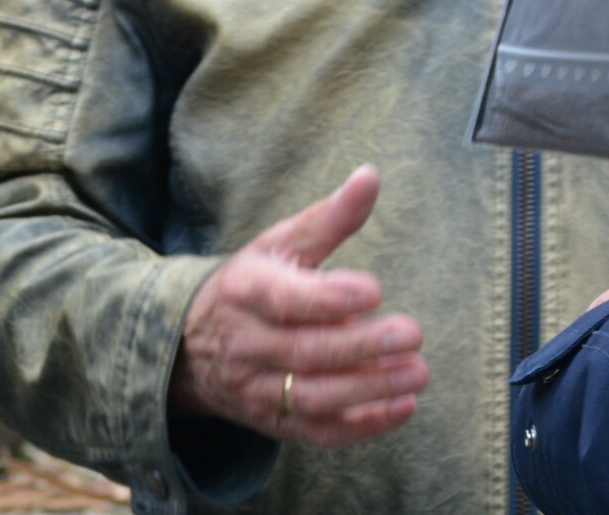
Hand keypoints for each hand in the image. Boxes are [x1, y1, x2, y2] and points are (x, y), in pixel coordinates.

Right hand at [171, 165, 427, 447]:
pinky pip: (319, 432)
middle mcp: (244, 342)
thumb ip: (328, 219)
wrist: (190, 346)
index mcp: (242, 291)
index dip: (326, 298)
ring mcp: (257, 387)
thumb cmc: (250, 285)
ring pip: (314, 396)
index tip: (372, 290)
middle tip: (412, 333)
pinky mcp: (274, 421)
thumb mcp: (278, 246)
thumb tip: (371, 176)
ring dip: (370, 387)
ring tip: (418, 372)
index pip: (281, 300)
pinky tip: (402, 407)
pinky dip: (362, 425)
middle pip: (305, 351)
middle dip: (362, 345)